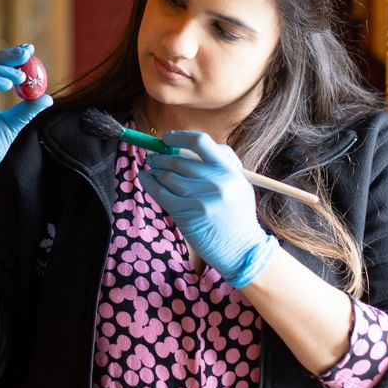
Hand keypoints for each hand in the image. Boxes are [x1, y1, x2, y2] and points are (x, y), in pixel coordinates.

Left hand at [136, 130, 278, 287]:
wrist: (242, 250)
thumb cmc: (238, 215)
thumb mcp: (239, 184)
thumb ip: (221, 163)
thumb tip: (188, 146)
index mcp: (229, 171)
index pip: (200, 142)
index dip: (179, 137)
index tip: (167, 138)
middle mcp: (215, 182)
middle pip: (178, 160)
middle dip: (161, 156)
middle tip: (154, 158)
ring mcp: (200, 199)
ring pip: (167, 176)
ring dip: (154, 170)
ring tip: (151, 170)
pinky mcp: (187, 214)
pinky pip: (160, 193)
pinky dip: (148, 183)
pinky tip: (145, 178)